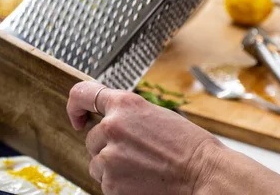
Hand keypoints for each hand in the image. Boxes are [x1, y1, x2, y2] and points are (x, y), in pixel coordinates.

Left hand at [67, 81, 223, 194]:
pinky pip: (105, 183)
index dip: (75, 107)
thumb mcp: (156, 116)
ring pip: (97, 163)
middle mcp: (112, 127)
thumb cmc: (189, 147)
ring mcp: (109, 157)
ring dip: (113, 167)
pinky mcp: (111, 183)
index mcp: (124, 104)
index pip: (82, 94)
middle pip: (93, 139)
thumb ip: (128, 116)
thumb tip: (108, 122)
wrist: (204, 175)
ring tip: (144, 169)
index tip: (77, 118)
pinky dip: (119, 185)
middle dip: (108, 147)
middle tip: (137, 155)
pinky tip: (143, 181)